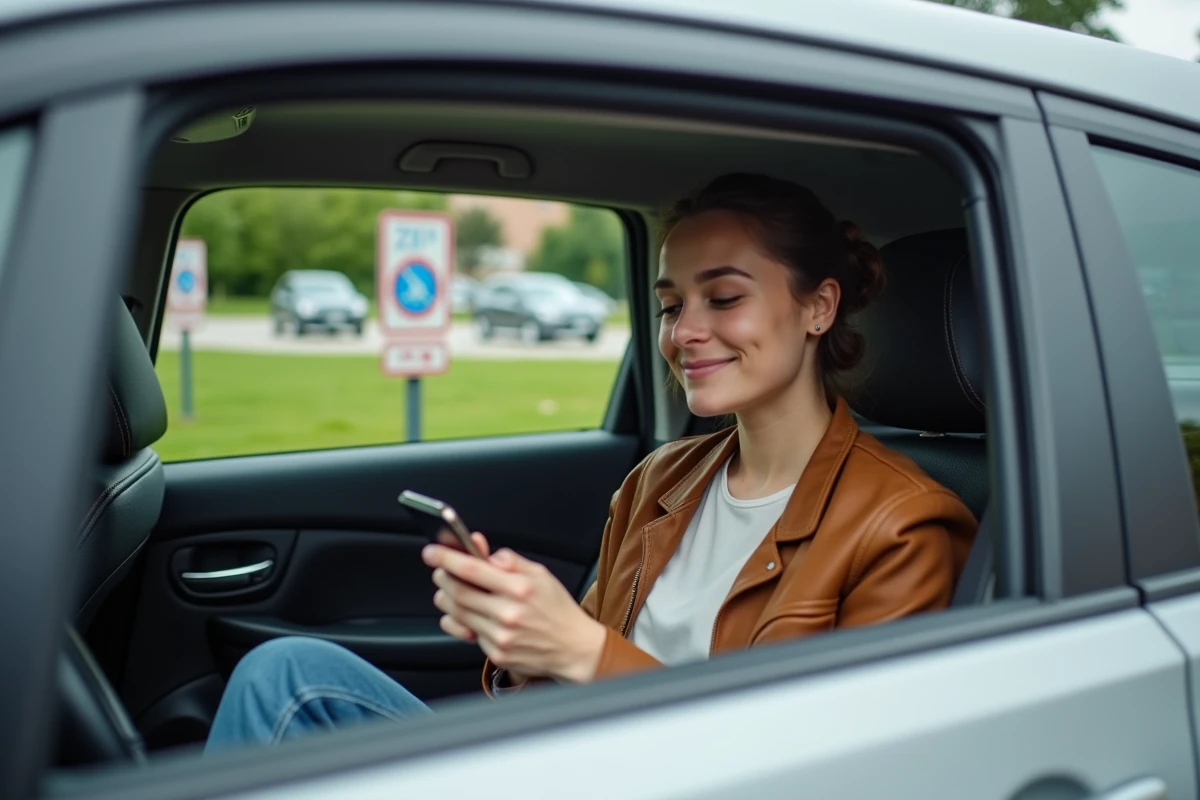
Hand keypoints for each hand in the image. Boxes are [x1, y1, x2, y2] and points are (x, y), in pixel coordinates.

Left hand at [422, 535, 606, 683]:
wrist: (573, 648)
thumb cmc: (557, 609)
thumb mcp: (541, 574)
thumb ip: (511, 561)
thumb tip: (485, 553)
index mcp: (519, 589)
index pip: (473, 569)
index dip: (447, 558)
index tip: (431, 552)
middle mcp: (508, 613)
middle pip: (458, 592)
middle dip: (442, 577)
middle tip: (440, 570)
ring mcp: (501, 636)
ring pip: (458, 613)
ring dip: (446, 598)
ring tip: (450, 590)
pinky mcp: (497, 654)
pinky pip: (468, 633)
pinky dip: (460, 620)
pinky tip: (466, 613)